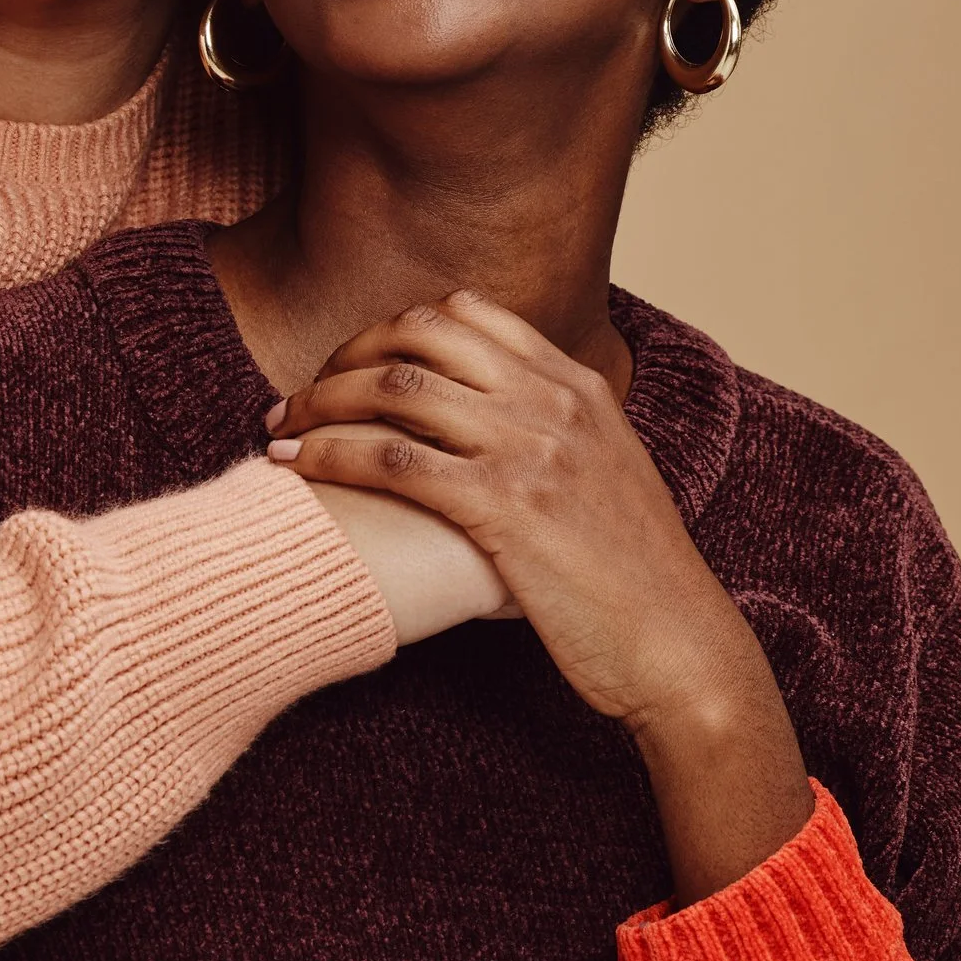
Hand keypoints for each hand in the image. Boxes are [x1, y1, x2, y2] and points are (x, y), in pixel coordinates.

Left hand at [265, 293, 812, 901]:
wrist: (679, 646)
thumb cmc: (634, 578)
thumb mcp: (606, 473)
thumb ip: (554, 431)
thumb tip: (488, 420)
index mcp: (577, 385)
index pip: (467, 313)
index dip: (393, 329)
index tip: (353, 366)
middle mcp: (553, 402)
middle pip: (420, 334)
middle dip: (345, 355)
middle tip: (302, 395)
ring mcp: (531, 449)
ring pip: (396, 388)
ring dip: (322, 400)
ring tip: (280, 429)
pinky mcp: (505, 507)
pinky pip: (393, 458)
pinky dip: (330, 454)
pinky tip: (296, 468)